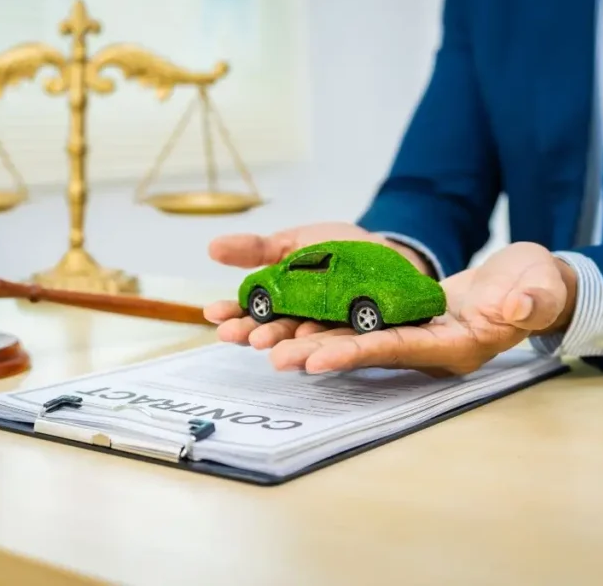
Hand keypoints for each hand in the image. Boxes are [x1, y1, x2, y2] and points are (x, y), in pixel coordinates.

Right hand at [204, 221, 433, 347]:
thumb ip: (258, 250)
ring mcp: (342, 335)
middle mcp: (310, 326)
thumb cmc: (337, 250)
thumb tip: (212, 247)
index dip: (236, 316)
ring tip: (279, 356)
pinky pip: (361, 348)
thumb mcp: (293, 243)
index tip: (215, 316)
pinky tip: (321, 359)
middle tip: (251, 339)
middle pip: (284, 334)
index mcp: (287, 305)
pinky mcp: (377, 339)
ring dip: (298, 352)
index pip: (256, 315)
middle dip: (265, 336)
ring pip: (318, 346)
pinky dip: (341, 354)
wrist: (389, 250)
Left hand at [210, 239, 577, 376]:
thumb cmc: (538, 288)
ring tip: (262, 337)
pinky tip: (284, 308)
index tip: (315, 360)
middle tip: (270, 355)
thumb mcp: (541, 290)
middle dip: (317, 352)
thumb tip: (519, 307)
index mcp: (453, 347)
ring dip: (308, 335)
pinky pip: (353, 315)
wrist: (527, 284)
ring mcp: (409, 330)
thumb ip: (532, 301)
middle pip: (361, 349)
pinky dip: (320, 312)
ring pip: (349, 334)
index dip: (357, 355)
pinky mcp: (399, 313)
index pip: (398, 351)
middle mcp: (423, 345)